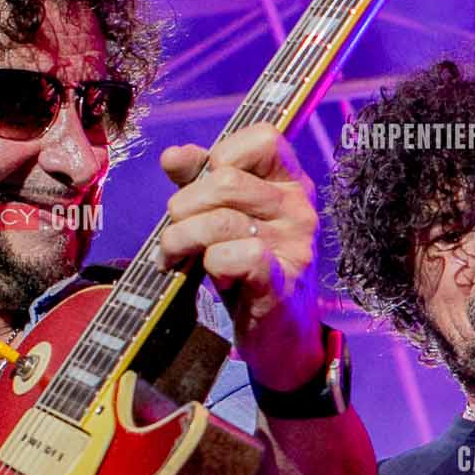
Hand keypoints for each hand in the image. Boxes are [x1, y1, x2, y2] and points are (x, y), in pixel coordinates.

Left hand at [159, 123, 324, 391]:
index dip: (222, 153)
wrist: (282, 336)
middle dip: (184, 205)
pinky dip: (211, 264)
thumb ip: (202, 181)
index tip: (205, 184)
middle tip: (176, 232)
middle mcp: (300, 208)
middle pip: (227, 179)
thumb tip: (175, 156)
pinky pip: (235, 256)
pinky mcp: (282, 283)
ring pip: (221, 220)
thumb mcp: (228, 217)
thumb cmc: (250, 270)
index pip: (264, 138)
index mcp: (291, 184)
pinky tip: (212, 276)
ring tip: (175, 256)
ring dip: (182, 238)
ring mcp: (295, 245)